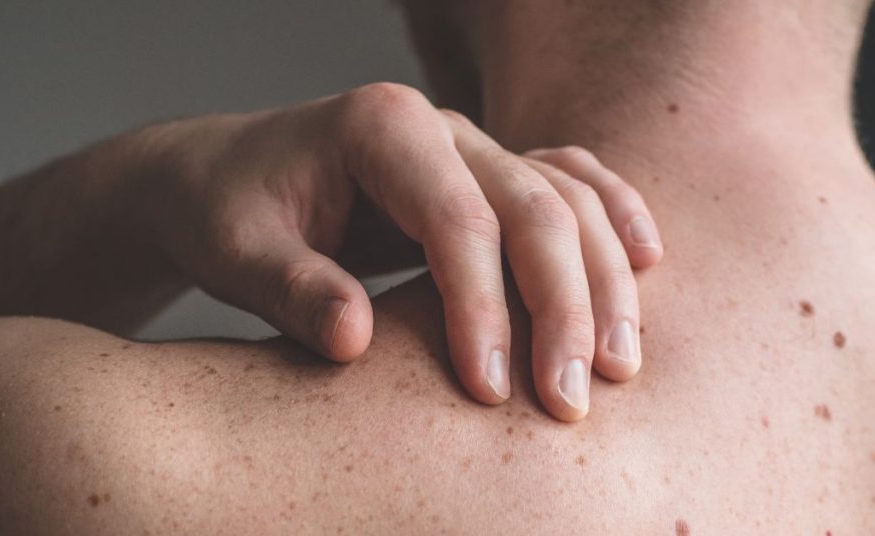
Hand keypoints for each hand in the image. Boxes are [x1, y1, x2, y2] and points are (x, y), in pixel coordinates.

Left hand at [133, 83, 661, 420]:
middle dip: (563, 308)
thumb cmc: (227, 212)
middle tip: (571, 400)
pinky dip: (614, 219)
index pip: (458, 220)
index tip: (489, 390)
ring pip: (568, 200)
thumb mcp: (235, 251)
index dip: (482, 307)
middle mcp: (443, 127)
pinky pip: (571, 183)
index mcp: (382, 127)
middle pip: (534, 208)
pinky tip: (649, 261)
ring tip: (618, 365)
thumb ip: (291, 288)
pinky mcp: (489, 174)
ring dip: (604, 281)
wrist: (225, 177)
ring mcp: (474, 145)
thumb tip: (356, 339)